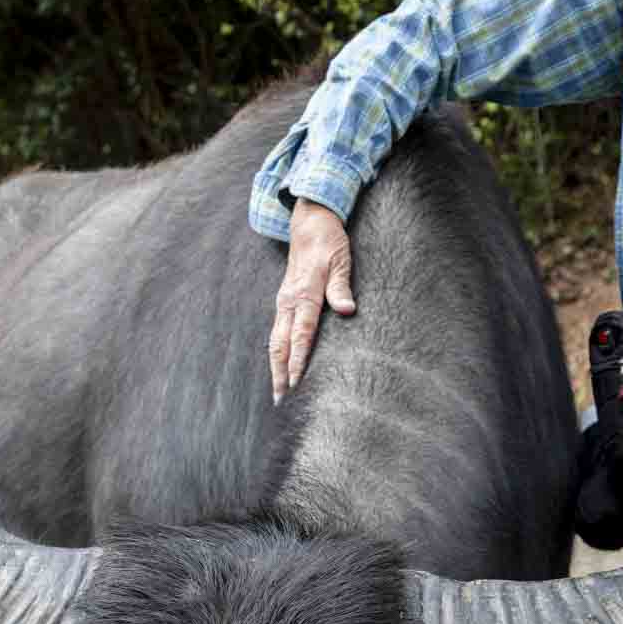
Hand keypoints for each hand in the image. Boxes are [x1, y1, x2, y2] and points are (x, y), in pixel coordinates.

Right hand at [268, 199, 355, 402]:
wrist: (309, 224)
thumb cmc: (329, 242)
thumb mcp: (341, 260)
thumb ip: (341, 287)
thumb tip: (347, 310)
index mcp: (305, 294)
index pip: (302, 334)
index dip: (299, 359)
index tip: (297, 382)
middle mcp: (289, 301)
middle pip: (281, 344)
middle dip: (280, 373)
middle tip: (280, 400)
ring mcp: (284, 303)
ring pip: (275, 341)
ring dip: (276, 367)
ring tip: (278, 392)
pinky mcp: (284, 302)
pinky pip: (277, 333)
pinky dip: (277, 354)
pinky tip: (280, 368)